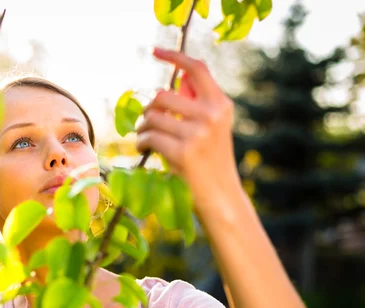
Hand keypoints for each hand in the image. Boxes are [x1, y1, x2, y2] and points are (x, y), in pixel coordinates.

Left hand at [136, 47, 244, 216]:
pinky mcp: (182, 152)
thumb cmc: (212, 162)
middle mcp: (211, 115)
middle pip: (164, 94)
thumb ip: (198, 104)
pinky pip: (148, 137)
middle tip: (147, 123)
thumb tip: (177, 79)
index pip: (197, 69)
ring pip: (152, 115)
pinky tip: (146, 151)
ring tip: (146, 139)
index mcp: (221, 105)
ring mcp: (198, 133)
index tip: (155, 52)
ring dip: (142, 127)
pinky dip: (142, 143)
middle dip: (149, 108)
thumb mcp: (213, 128)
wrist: (222, 198)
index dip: (174, 57)